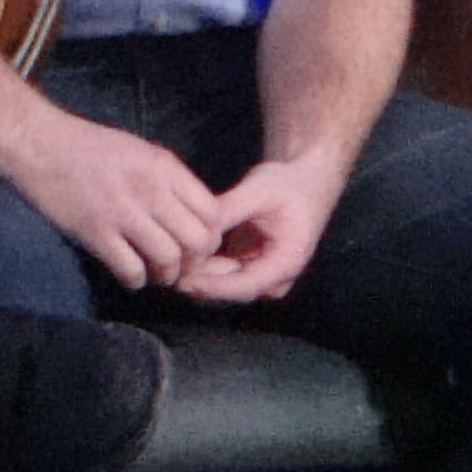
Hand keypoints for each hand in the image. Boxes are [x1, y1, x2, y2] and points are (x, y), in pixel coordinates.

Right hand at [0, 107, 231, 290]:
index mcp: (164, 167)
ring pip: (168, 260)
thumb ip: (169, 180)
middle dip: (193, 261)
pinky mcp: (95, 232)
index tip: (195, 244)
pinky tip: (129, 275)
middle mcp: (150, 189)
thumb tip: (193, 213)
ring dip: (166, 275)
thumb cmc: (89, 146)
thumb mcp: (140, 151)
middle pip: (197, 241)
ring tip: (155, 274)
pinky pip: (131, 270)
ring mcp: (122, 212)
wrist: (38, 143)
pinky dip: (135, 280)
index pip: (212, 212)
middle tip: (179, 266)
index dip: (210, 235)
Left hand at [173, 149, 347, 304]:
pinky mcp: (248, 269)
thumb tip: (193, 227)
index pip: (245, 287)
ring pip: (222, 288)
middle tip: (167, 268)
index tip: (184, 280)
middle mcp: (276, 278)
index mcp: (287, 263)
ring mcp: (262, 276)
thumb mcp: (258, 192)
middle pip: (231, 292)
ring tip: (170, 259)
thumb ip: (226, 211)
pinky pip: (221, 277)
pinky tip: (181, 254)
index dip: (212, 287)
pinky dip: (202, 268)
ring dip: (198, 276)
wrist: (304, 179)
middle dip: (200, 282)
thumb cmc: (287, 183)